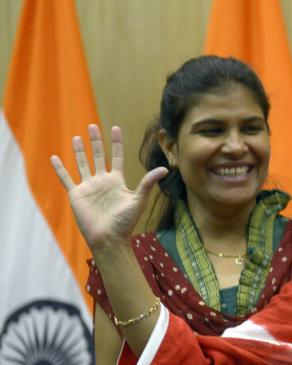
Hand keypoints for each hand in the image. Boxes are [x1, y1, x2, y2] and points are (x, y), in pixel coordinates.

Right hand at [51, 125, 166, 250]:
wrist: (109, 238)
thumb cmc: (125, 222)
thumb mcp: (139, 200)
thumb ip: (148, 183)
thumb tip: (164, 169)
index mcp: (117, 181)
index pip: (116, 156)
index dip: (116, 143)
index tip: (115, 128)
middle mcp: (102, 181)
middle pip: (98, 156)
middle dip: (96, 142)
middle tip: (93, 126)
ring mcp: (88, 187)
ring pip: (82, 164)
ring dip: (80, 151)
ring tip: (77, 137)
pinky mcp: (76, 195)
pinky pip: (66, 179)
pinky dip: (60, 169)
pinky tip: (54, 158)